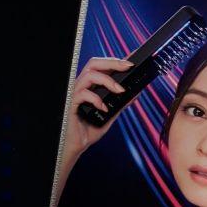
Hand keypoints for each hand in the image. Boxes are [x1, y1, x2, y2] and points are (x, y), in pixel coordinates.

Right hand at [58, 58, 129, 181]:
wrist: (77, 146)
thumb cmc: (89, 129)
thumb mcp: (110, 115)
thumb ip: (120, 103)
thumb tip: (135, 93)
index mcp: (90, 86)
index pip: (102, 67)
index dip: (116, 60)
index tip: (132, 60)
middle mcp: (82, 86)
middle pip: (93, 63)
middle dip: (112, 62)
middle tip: (128, 66)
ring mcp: (75, 94)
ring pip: (89, 75)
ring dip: (107, 80)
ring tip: (120, 90)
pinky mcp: (71, 104)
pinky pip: (83, 94)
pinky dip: (96, 99)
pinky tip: (103, 108)